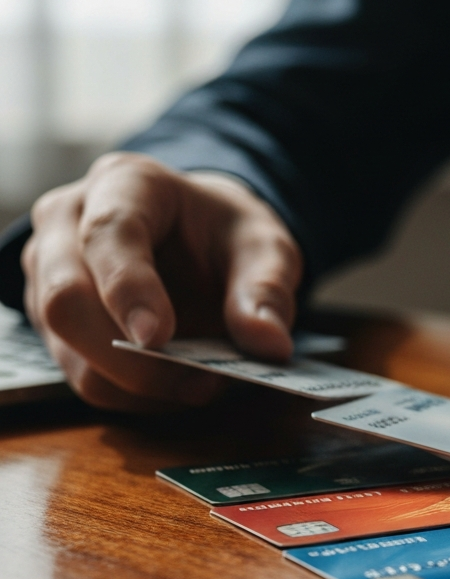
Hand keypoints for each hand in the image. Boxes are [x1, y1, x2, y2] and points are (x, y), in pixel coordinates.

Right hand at [23, 152, 301, 410]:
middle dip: (129, 356)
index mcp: (125, 184)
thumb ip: (268, 289)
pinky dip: (133, 394)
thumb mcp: (266, 247)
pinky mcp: (53, 324)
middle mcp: (68, 223)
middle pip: (65, 299)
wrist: (200, 238)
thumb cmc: (226, 233)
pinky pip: (83, 375)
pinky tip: (178, 385)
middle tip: (199, 381)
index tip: (157, 338)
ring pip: (69, 350)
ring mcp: (50, 275)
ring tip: (202, 384)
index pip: (108, 234)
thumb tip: (269, 343)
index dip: (128, 290)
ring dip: (137, 383)